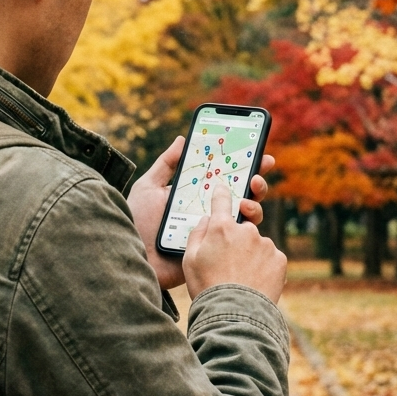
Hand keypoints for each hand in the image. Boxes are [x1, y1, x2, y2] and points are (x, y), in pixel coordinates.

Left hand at [128, 136, 274, 290]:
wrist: (135, 256)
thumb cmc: (138, 222)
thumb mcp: (148, 188)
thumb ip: (166, 164)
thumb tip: (182, 139)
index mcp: (196, 195)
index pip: (222, 176)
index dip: (241, 163)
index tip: (256, 149)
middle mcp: (209, 211)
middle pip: (241, 193)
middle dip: (256, 178)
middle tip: (261, 168)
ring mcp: (215, 230)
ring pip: (246, 214)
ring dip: (255, 201)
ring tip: (250, 194)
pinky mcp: (218, 249)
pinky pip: (240, 238)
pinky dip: (247, 224)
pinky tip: (244, 213)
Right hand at [182, 185, 287, 301]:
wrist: (235, 315)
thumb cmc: (207, 287)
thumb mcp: (189, 260)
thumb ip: (197, 234)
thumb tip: (207, 219)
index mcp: (221, 227)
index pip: (221, 199)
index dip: (221, 193)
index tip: (222, 190)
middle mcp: (246, 230)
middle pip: (242, 227)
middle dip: (236, 239)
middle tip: (228, 261)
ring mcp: (265, 243)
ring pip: (257, 244)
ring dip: (251, 255)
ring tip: (241, 279)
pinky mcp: (279, 258)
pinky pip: (270, 257)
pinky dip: (264, 267)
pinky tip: (254, 282)